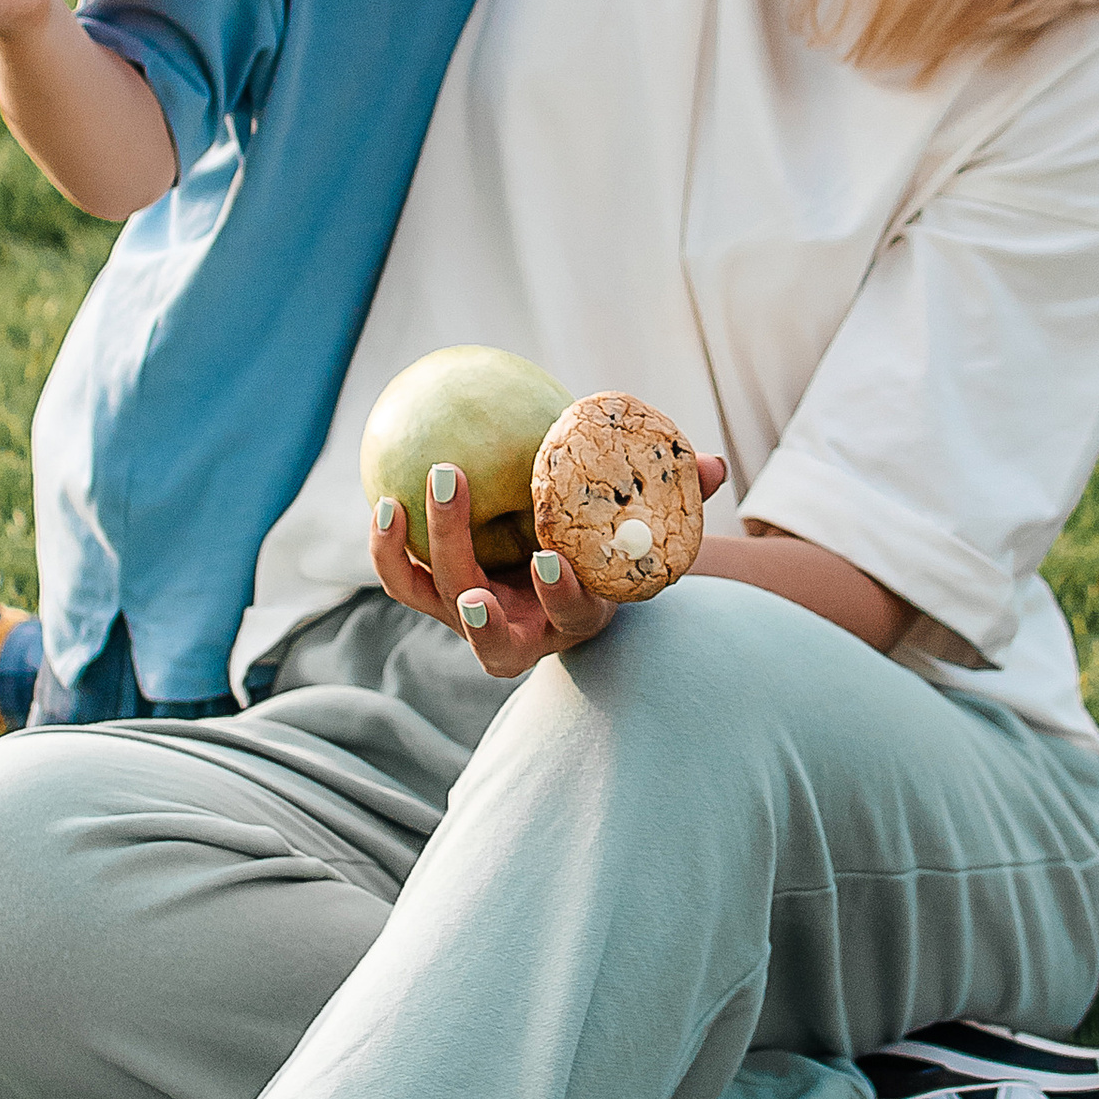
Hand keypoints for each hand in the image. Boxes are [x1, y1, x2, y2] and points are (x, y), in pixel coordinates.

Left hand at [371, 453, 727, 679]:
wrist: (569, 588)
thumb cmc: (612, 549)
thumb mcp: (645, 533)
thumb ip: (678, 499)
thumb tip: (717, 465)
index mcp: (577, 620)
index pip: (571, 614)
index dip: (559, 593)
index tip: (549, 557)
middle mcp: (521, 633)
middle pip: (482, 614)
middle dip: (458, 554)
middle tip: (454, 482)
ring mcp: (473, 622)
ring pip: (431, 598)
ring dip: (408, 553)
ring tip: (397, 501)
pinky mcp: (438, 602)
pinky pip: (401, 578)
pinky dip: (387, 547)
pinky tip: (381, 497)